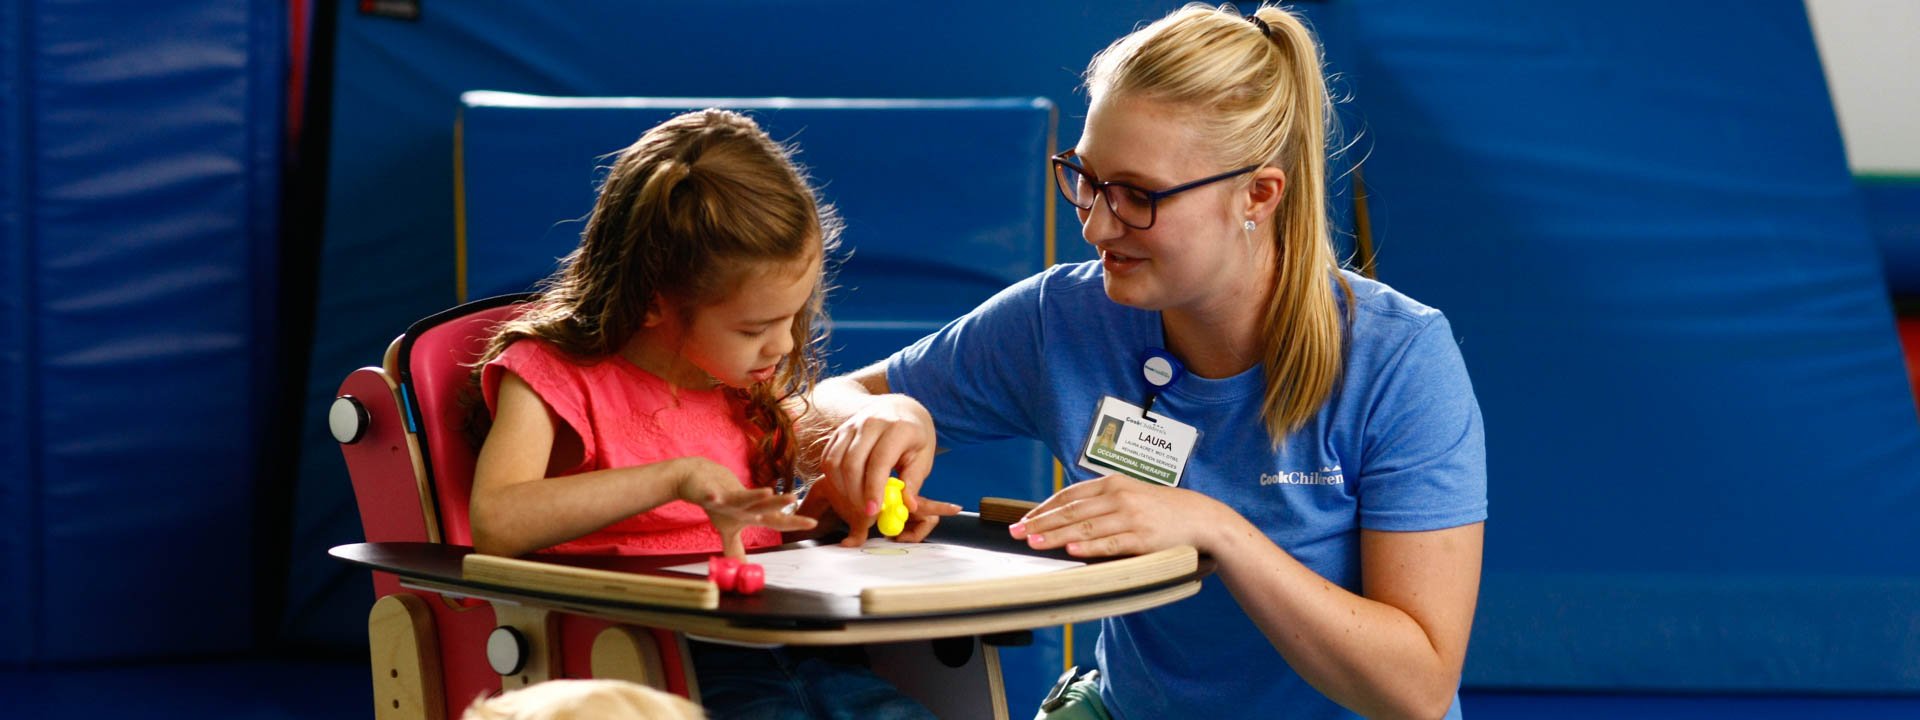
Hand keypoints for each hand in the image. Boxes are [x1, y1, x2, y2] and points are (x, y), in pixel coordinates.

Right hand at [675, 458, 816, 558]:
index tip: (813, 523)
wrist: (697, 478)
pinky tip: (713, 498)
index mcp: (750, 514)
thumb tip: (741, 568)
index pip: (775, 520)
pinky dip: (712, 497)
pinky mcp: (708, 492)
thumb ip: (736, 548)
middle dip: (778, 503)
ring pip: (742, 497)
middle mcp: (743, 505)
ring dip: (754, 496)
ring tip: (768, 492)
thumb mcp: (727, 529)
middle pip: (763, 505)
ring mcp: (726, 498)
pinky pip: (710, 496)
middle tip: (794, 497)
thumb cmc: (719, 502)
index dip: (793, 522)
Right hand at [818, 394, 942, 545]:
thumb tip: (908, 507)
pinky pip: (828, 458)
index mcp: (897, 428)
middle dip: (855, 494)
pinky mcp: (839, 431)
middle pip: (852, 463)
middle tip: (865, 513)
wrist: (899, 409)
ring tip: (856, 504)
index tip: (873, 512)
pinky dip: (833, 479)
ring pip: (835, 462)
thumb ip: (913, 481)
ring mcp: (851, 425)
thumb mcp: (923, 458)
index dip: (874, 489)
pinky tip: (846, 490)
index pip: (879, 461)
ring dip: (842, 489)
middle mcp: (871, 422)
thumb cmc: (914, 438)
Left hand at [1008, 475, 1230, 557]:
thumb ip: (1100, 502)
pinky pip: (1110, 543)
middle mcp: (1119, 496)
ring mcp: (1131, 517)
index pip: (1069, 495)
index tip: (1023, 521)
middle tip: (1016, 533)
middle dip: (1040, 523)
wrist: (1201, 518)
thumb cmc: (1161, 510)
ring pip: (1085, 527)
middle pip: (1071, 511)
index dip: (1043, 509)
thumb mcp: (1129, 495)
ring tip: (1033, 543)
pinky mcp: (1143, 538)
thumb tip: (1064, 515)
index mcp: (1112, 484)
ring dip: (1056, 535)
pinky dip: (1088, 546)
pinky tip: (1070, 550)